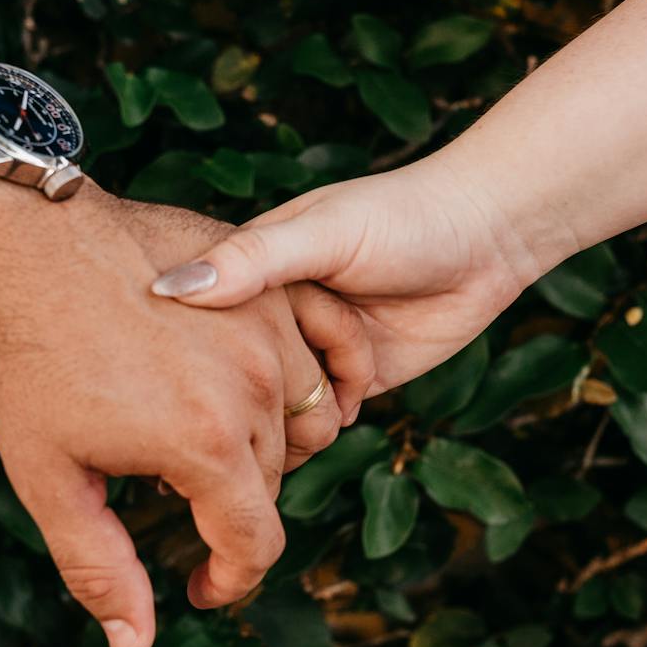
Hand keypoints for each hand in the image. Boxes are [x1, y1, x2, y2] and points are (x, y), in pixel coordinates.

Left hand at [0, 182, 357, 646]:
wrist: (25, 243)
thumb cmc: (27, 360)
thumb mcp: (48, 478)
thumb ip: (100, 567)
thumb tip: (135, 645)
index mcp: (204, 444)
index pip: (255, 543)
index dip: (229, 579)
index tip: (199, 587)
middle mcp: (255, 387)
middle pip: (274, 481)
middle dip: (227, 505)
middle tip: (165, 490)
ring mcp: (269, 328)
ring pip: (301, 420)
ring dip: (261, 442)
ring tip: (195, 435)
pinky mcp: (270, 285)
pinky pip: (318, 351)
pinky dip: (300, 378)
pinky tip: (256, 385)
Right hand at [149, 156, 546, 396]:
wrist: (488, 238)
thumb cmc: (402, 216)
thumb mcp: (322, 233)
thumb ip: (252, 260)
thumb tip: (168, 288)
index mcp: (252, 268)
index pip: (193, 318)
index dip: (178, 353)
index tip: (158, 385)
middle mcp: (275, 313)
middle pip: (230, 372)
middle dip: (229, 400)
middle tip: (221, 428)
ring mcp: (312, 350)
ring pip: (272, 405)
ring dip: (279, 421)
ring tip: (284, 426)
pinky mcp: (352, 381)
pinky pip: (319, 421)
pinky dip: (321, 430)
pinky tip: (334, 418)